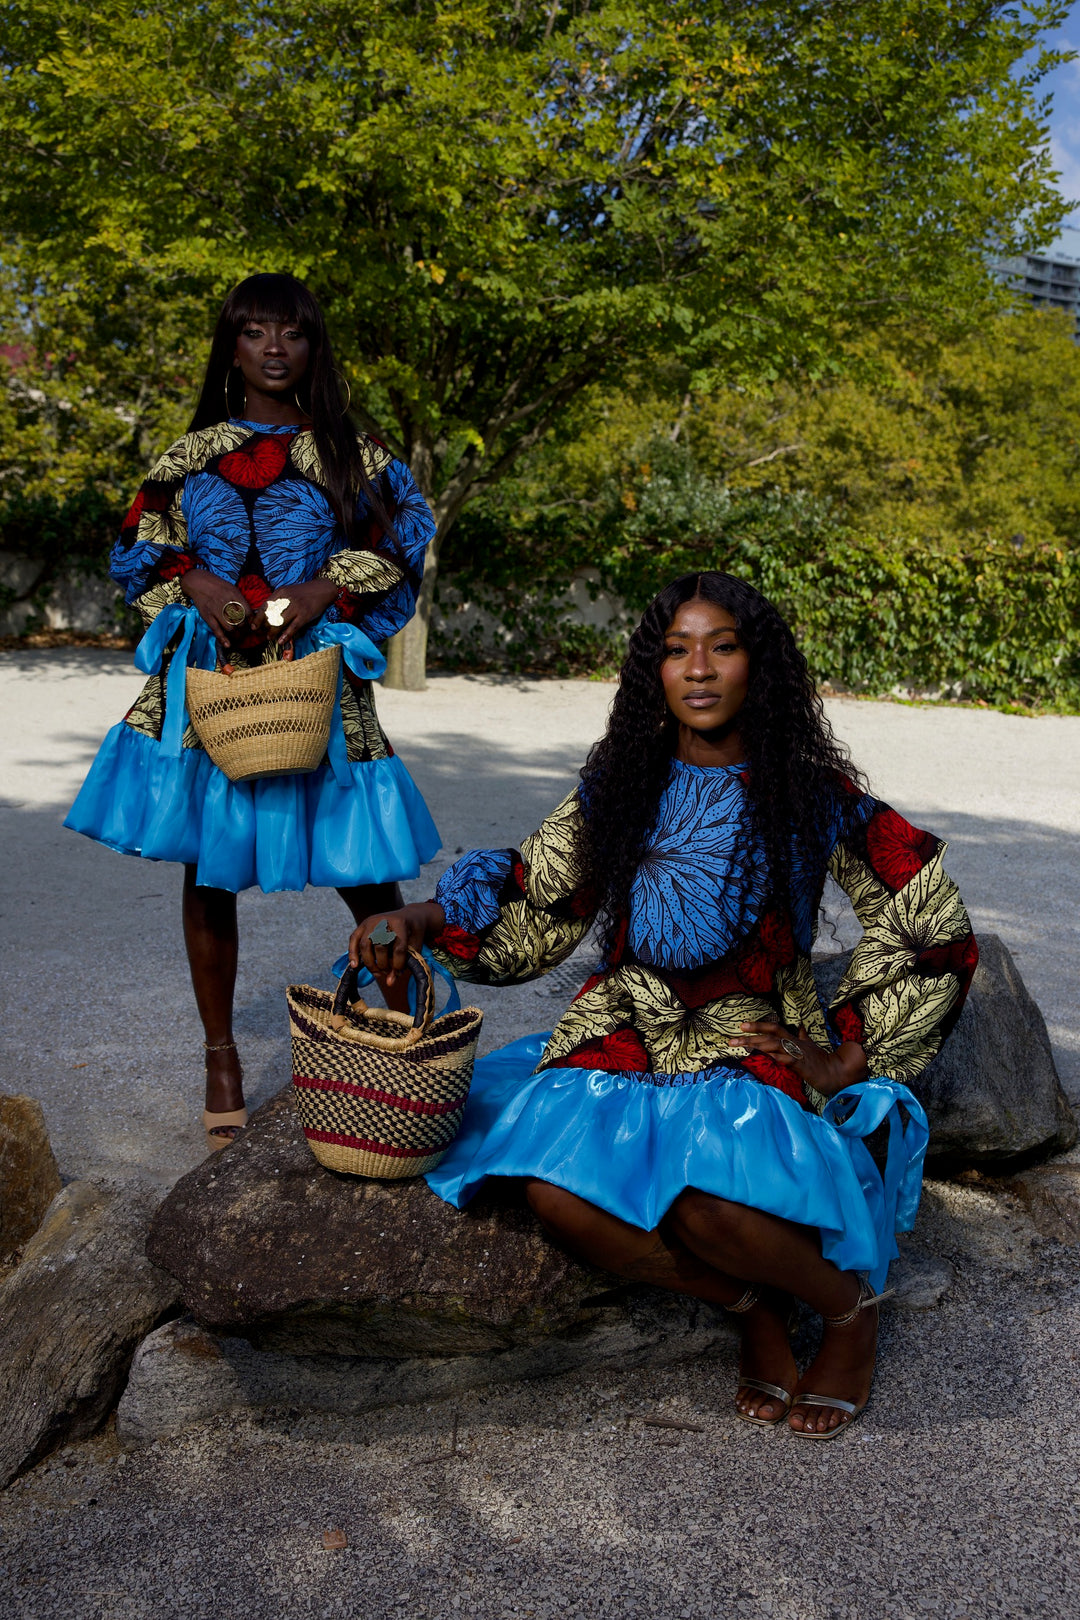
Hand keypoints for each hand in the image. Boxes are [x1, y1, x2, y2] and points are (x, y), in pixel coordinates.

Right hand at [180, 568, 251, 647]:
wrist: (198, 582)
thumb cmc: (217, 585)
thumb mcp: (232, 589)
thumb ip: (240, 600)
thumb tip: (249, 614)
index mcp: (234, 595)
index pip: (248, 612)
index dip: (252, 621)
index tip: (252, 626)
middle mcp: (226, 603)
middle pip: (240, 622)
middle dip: (244, 629)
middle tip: (244, 632)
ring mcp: (216, 610)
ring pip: (230, 628)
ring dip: (235, 634)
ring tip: (237, 636)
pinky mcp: (207, 616)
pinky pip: (216, 630)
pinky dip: (223, 639)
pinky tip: (227, 645)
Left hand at [251, 578, 338, 644]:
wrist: (322, 589)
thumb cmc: (303, 593)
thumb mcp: (288, 592)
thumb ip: (277, 600)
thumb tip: (264, 613)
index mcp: (281, 592)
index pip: (265, 606)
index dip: (258, 618)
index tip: (254, 627)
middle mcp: (287, 599)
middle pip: (271, 615)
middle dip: (265, 626)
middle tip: (262, 634)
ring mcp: (297, 607)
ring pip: (280, 622)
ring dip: (273, 632)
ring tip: (269, 638)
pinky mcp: (305, 615)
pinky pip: (293, 627)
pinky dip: (286, 635)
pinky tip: (281, 641)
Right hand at [348, 902, 445, 985]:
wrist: (409, 916)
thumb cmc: (413, 934)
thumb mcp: (415, 947)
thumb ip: (404, 964)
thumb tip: (389, 983)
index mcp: (401, 923)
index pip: (398, 948)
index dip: (398, 964)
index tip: (399, 973)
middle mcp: (384, 920)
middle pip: (380, 946)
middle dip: (383, 964)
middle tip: (387, 973)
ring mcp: (371, 921)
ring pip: (365, 945)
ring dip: (369, 963)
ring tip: (377, 972)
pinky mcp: (363, 925)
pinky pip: (353, 939)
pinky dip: (352, 953)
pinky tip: (355, 966)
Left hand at [733, 1021, 868, 1098]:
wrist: (838, 1072)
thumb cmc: (822, 1061)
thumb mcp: (811, 1045)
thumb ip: (804, 1035)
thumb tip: (801, 1025)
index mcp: (795, 1039)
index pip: (774, 1028)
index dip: (758, 1026)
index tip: (741, 1026)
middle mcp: (794, 1043)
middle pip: (771, 1033)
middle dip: (752, 1033)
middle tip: (734, 1036)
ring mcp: (797, 1053)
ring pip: (775, 1044)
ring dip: (758, 1044)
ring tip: (742, 1044)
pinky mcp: (801, 1065)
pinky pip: (786, 1059)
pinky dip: (775, 1057)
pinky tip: (764, 1056)